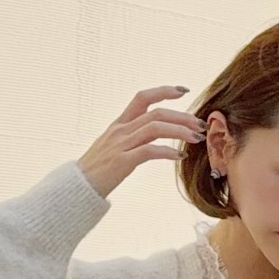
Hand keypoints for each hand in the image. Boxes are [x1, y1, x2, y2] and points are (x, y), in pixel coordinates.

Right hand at [76, 85, 205, 198]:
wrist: (79, 187)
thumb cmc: (98, 170)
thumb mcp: (114, 147)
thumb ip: (132, 138)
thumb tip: (152, 137)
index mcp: (119, 124)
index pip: (142, 97)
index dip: (163, 91)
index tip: (183, 91)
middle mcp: (120, 130)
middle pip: (155, 113)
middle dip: (181, 116)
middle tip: (199, 125)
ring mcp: (121, 144)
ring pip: (155, 128)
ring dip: (179, 132)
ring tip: (196, 138)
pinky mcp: (123, 162)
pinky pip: (149, 151)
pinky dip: (167, 152)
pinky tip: (180, 156)